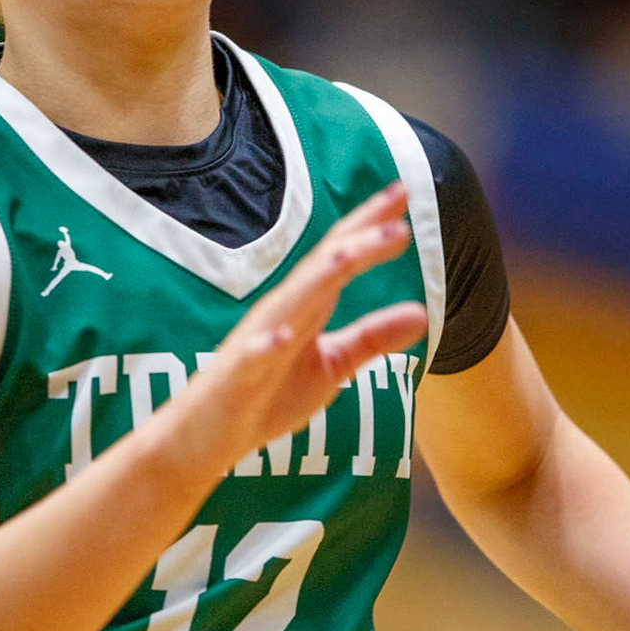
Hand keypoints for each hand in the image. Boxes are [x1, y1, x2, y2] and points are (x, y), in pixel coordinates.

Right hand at [160, 182, 427, 479]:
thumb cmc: (267, 397)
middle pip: (321, 268)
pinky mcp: (237, 377)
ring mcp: (257, 342)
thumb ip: (371, 338)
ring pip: (289, 304)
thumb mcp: (332, 366)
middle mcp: (282, 314)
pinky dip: (266, 345)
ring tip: (348, 257)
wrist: (207, 437)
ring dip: (317, 279)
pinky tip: (284, 336)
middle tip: (395, 211)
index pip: (340, 256)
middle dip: (356, 239)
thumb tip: (422, 312)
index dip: (370, 226)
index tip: (402, 193)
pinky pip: (252, 358)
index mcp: (306, 307)